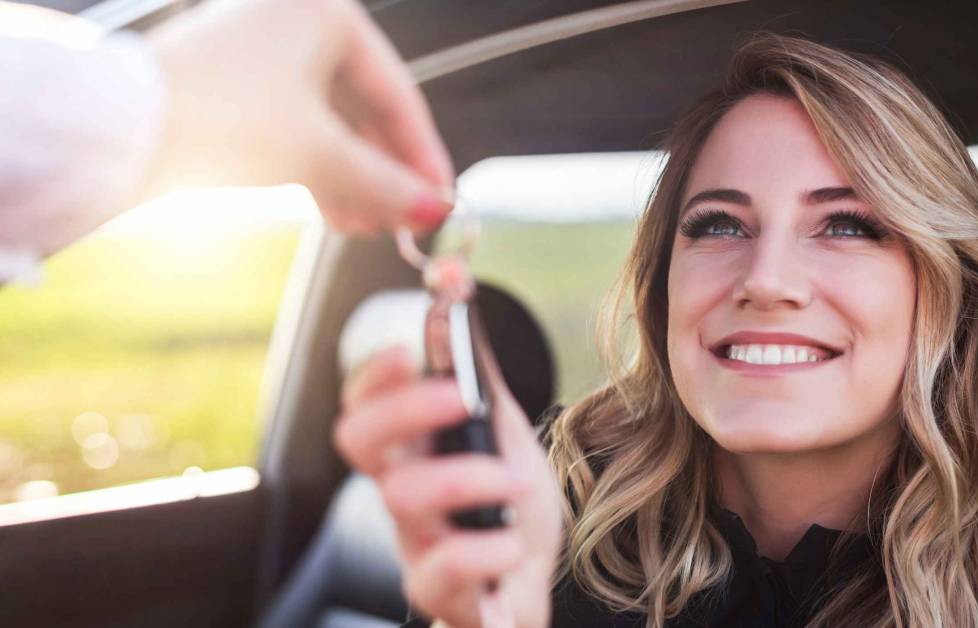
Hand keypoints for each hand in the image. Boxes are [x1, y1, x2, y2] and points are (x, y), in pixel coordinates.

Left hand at [146, 0, 454, 234]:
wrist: (112, 130)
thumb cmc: (220, 120)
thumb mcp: (318, 155)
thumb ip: (386, 183)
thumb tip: (436, 209)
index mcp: (327, 13)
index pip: (399, 95)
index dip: (425, 156)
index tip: (443, 201)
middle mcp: (297, 21)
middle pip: (365, 111)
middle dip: (386, 174)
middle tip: (405, 222)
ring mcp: (263, 52)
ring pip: (331, 125)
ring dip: (355, 180)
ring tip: (368, 228)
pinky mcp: (237, 85)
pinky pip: (297, 128)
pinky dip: (319, 170)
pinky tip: (335, 213)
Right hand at [334, 346, 562, 627]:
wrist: (536, 579)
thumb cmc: (509, 503)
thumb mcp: (502, 426)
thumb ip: (478, 367)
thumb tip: (455, 283)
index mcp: (414, 448)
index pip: (362, 403)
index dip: (374, 374)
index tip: (409, 350)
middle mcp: (404, 490)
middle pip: (358, 441)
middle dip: (404, 408)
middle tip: (462, 399)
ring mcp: (416, 541)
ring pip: (401, 499)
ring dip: (465, 478)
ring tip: (516, 482)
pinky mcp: (441, 591)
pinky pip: (435, 575)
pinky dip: (480, 553)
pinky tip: (511, 545)